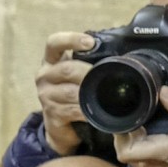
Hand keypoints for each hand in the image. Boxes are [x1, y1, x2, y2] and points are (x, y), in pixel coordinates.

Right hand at [36, 32, 96, 155]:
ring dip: (89, 93)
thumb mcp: (77, 74)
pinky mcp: (51, 115)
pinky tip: (95, 111)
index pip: (54, 43)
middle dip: (89, 72)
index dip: (71, 39)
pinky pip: (73, 111)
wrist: (62, 126)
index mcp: (51, 62)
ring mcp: (45, 97)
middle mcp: (44, 77)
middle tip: (107, 75)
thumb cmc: (74, 93)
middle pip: (67, 69)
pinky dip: (87, 111)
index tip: (90, 42)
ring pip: (71, 92)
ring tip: (104, 95)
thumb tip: (123, 50)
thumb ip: (90, 61)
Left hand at [113, 87, 167, 166]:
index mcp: (160, 154)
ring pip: (131, 156)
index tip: (130, 118)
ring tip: (143, 125)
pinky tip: (149, 136)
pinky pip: (139, 162)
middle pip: (125, 151)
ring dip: (134, 141)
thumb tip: (163, 91)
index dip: (122, 135)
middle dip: (128, 134)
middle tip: (138, 118)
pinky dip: (140, 149)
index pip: (125, 151)